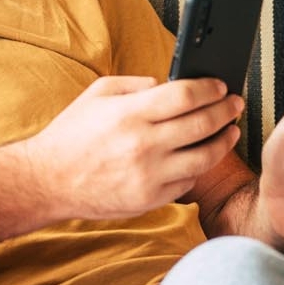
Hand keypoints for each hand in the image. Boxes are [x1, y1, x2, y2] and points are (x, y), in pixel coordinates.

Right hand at [18, 75, 243, 220]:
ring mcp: (149, 176)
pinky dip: (199, 167)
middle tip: (235, 104)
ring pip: (204, 157)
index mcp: (130, 114)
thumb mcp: (98, 94)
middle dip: (226, 111)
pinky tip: (202, 155)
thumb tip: (171, 85)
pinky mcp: (150, 199)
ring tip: (231, 131)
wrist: (48, 181)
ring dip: (223, 142)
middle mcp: (143, 145)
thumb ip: (138, 85)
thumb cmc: (72, 134)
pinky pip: (188, 181)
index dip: (210, 89)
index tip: (221, 86)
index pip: (185, 96)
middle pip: (202, 124)